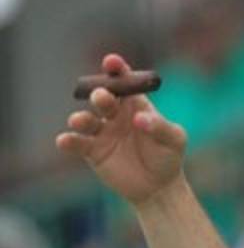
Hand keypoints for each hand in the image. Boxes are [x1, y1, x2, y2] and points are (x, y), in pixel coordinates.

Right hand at [56, 54, 186, 205]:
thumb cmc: (168, 156)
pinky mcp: (91, 151)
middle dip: (101, 95)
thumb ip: (159, 127)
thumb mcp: (174, 140)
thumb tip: (139, 119)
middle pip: (103, 98)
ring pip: (85, 120)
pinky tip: (65, 140)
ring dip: (81, 119)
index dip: (116, 69)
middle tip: (102, 97)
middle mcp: (115, 114)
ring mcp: (101, 131)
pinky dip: (69, 140)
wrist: (158, 186)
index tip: (111, 61)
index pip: (124, 81)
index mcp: (135, 103)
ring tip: (80, 121)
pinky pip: (77, 143)